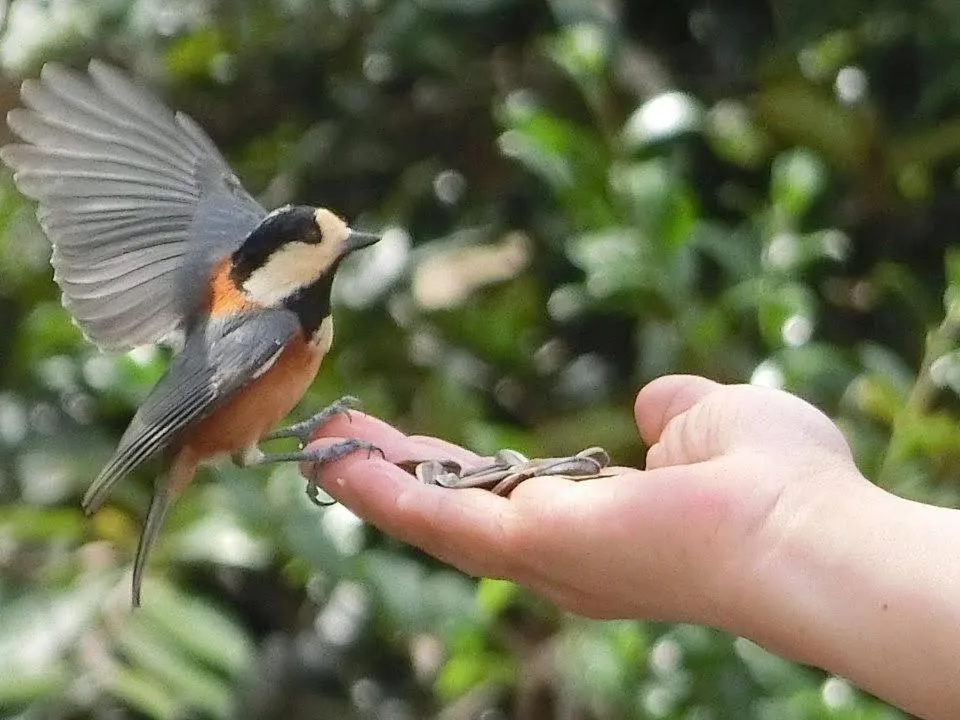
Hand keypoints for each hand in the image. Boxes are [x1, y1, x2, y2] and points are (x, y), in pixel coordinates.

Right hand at [302, 375, 868, 626]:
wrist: (800, 528)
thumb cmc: (776, 479)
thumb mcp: (712, 419)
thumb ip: (673, 414)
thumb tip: (653, 404)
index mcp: (600, 527)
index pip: (508, 499)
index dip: (458, 473)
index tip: (417, 444)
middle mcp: (560, 556)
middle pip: (455, 516)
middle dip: (396, 479)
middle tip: (343, 442)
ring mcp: (542, 557)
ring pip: (432, 522)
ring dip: (374, 483)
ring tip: (323, 444)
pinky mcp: (528, 546)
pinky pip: (436, 518)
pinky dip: (381, 491)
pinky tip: (337, 461)